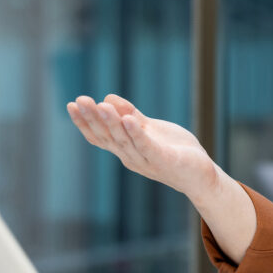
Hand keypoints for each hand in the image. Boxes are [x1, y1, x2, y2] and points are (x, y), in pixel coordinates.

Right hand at [67, 94, 218, 200]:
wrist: (200, 174)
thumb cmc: (174, 151)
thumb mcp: (151, 129)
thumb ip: (132, 115)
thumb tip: (107, 98)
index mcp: (126, 149)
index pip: (100, 136)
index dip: (84, 122)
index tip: (72, 104)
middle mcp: (131, 157)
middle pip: (107, 137)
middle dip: (92, 119)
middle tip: (80, 101)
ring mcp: (146, 160)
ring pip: (124, 140)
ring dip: (112, 122)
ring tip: (101, 105)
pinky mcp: (164, 160)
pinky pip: (147, 146)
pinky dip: (137, 133)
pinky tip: (129, 119)